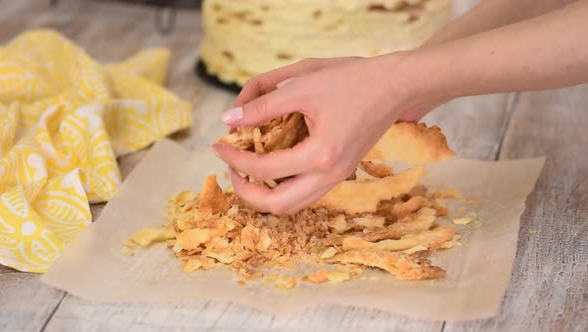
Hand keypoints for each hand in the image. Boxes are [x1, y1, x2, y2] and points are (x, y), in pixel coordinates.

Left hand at [213, 54, 427, 214]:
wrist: (395, 85)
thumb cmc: (352, 80)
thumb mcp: (302, 86)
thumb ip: (262, 105)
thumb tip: (228, 120)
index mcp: (320, 155)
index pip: (264, 170)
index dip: (234, 157)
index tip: (218, 143)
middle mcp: (331, 175)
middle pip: (278, 206)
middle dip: (247, 191)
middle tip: (231, 167)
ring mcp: (339, 177)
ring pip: (294, 205)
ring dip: (265, 194)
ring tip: (248, 169)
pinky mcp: (342, 172)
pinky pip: (306, 193)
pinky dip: (284, 187)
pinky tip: (274, 165)